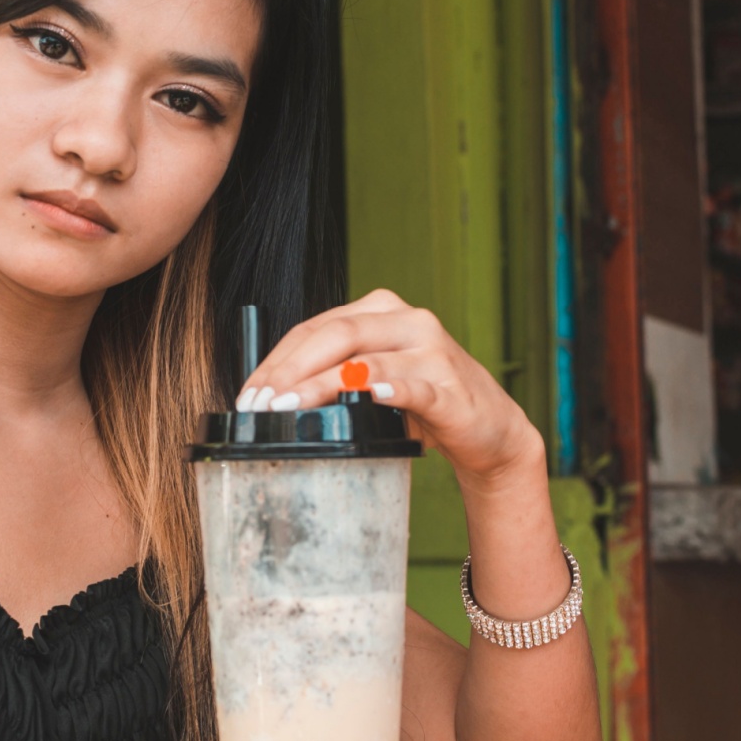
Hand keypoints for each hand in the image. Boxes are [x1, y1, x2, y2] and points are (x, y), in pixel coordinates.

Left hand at [237, 289, 542, 483]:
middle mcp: (407, 321)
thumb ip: (333, 373)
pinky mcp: (451, 388)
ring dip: (321, 385)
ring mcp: (432, 352)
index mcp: (380, 311)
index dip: (276, 361)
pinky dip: (388, 390)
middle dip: (290, 370)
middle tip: (262, 403)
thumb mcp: (373, 378)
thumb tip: (271, 397)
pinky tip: (368, 397)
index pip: (314, 328)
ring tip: (289, 408)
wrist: (490, 429)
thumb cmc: (423, 402)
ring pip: (366, 360)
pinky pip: (414, 387)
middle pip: (335, 335)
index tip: (249, 394)